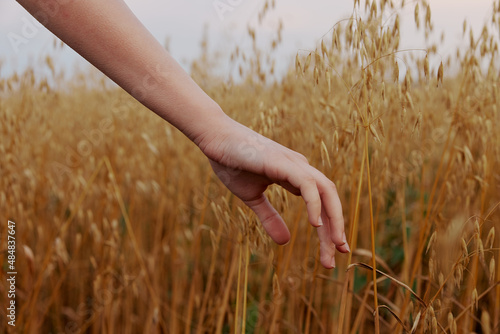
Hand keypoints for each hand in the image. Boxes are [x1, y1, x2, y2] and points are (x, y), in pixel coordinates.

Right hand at [199, 115, 349, 268]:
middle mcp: (300, 169)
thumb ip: (269, 217)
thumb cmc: (231, 163)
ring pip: (325, 191)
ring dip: (333, 219)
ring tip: (334, 245)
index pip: (320, 203)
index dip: (329, 227)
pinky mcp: (283, 162)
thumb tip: (285, 242)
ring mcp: (293, 163)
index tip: (332, 252)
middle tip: (339, 254)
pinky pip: (307, 184)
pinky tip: (315, 224)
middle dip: (336, 228)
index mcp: (295, 176)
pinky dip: (314, 203)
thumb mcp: (251, 198)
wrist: (214, 138)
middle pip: (329, 199)